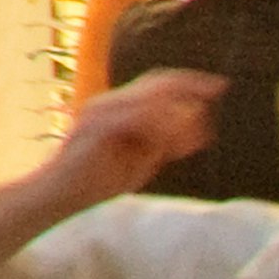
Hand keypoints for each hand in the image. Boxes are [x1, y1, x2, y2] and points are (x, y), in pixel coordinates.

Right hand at [44, 67, 225, 201]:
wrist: (58, 196)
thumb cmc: (97, 181)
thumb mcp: (141, 159)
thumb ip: (164, 141)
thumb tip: (196, 123)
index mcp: (117, 107)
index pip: (156, 84)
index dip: (189, 82)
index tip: (218, 86)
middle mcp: (107, 103)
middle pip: (155, 83)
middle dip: (191, 85)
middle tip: (220, 87)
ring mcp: (99, 114)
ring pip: (149, 99)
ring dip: (178, 115)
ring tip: (197, 135)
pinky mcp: (95, 129)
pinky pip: (135, 120)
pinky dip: (160, 128)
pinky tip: (175, 144)